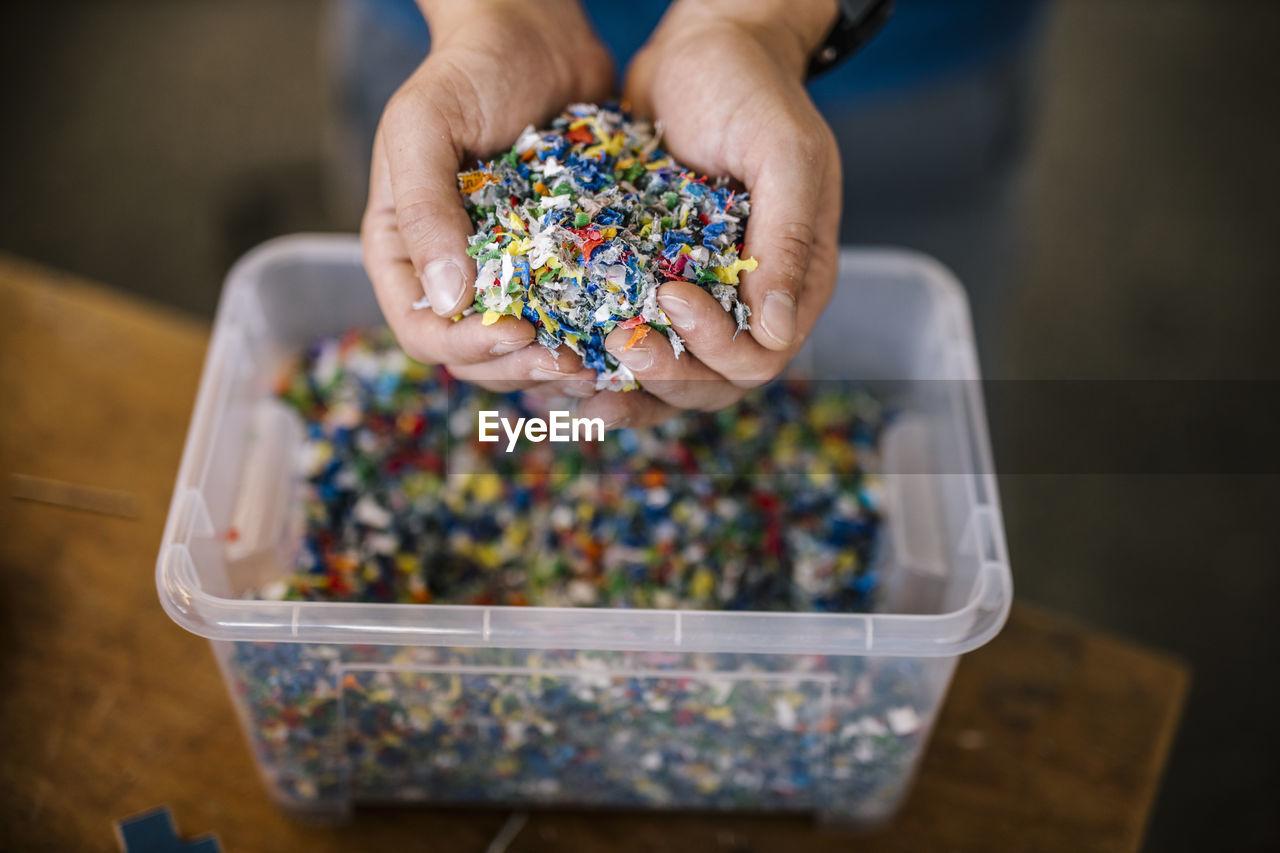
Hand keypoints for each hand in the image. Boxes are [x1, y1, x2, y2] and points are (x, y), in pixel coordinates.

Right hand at [362, 0, 612, 395]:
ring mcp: (507, 273)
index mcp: (405, 252)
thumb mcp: (425, 125)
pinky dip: (592, 335)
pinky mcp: (556, 263)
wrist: (537, 35)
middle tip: (574, 364)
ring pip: (525, 350)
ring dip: (560, 366)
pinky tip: (625, 334)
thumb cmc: (469, 70)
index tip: (519, 335)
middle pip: (476, 356)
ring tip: (604, 360)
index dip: (468, 347)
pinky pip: (569, 317)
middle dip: (521, 368)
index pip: (423, 332)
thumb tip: (447, 299)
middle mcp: (452, 273)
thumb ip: (423, 208)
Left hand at [572, 0, 841, 428]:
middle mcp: (745, 306)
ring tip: (574, 377)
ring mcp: (696, 299)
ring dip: (623, 386)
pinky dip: (595, 362)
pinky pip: (626, 341)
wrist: (700, 49)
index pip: (758, 358)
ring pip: (664, 376)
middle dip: (663, 373)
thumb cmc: (753, 90)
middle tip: (616, 344)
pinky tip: (558, 364)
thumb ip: (789, 239)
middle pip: (708, 383)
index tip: (671, 295)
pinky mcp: (647, 284)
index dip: (714, 347)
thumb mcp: (785, 154)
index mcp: (792, 285)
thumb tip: (776, 332)